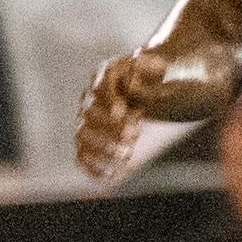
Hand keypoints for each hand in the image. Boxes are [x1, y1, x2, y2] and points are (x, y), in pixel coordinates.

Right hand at [75, 50, 193, 183]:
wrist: (146, 87)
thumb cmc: (152, 78)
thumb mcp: (158, 70)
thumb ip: (154, 69)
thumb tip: (156, 64)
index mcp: (105, 78)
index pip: (101, 89)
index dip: (111, 102)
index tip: (125, 115)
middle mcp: (92, 100)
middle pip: (90, 114)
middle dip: (109, 128)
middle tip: (133, 136)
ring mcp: (90, 121)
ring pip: (84, 136)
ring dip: (101, 148)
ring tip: (125, 157)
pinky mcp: (92, 140)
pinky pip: (82, 154)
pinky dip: (91, 166)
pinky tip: (108, 176)